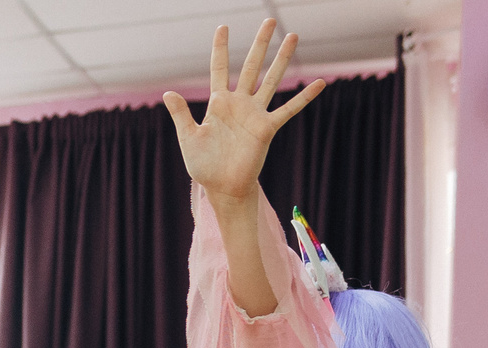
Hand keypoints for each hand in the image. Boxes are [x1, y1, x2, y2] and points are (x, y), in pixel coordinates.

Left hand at [164, 23, 323, 204]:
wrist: (222, 187)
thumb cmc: (204, 165)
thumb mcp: (188, 137)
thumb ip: (181, 114)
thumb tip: (168, 93)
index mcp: (218, 104)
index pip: (219, 69)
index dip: (221, 49)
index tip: (223, 27)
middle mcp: (239, 104)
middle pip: (251, 66)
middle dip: (260, 43)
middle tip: (270, 20)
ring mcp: (255, 114)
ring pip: (271, 80)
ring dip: (282, 59)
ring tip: (293, 36)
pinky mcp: (267, 128)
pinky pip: (289, 109)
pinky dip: (304, 97)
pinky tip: (319, 83)